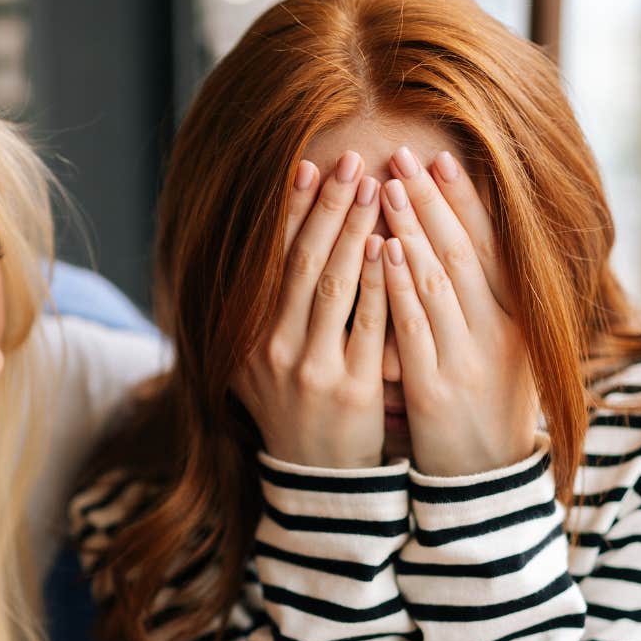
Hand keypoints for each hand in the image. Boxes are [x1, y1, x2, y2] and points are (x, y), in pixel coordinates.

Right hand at [234, 151, 391, 468]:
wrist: (319, 478)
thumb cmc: (298, 406)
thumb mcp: (263, 362)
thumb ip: (265, 309)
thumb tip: (267, 239)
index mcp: (248, 336)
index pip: (269, 259)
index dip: (289, 211)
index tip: (309, 166)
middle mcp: (271, 350)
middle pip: (302, 263)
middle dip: (326, 208)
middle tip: (351, 162)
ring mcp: (310, 370)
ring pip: (333, 287)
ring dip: (355, 232)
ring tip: (376, 188)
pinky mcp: (350, 389)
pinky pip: (368, 325)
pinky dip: (379, 283)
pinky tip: (392, 247)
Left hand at [377, 146, 539, 476]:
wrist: (483, 483)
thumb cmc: (481, 408)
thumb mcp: (495, 351)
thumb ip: (480, 302)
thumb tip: (451, 240)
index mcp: (515, 319)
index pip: (489, 247)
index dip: (464, 201)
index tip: (440, 160)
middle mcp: (497, 333)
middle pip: (463, 253)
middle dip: (431, 201)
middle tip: (403, 156)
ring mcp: (467, 360)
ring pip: (439, 282)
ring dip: (412, 229)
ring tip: (386, 186)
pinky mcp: (436, 389)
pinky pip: (415, 327)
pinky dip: (398, 284)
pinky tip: (381, 250)